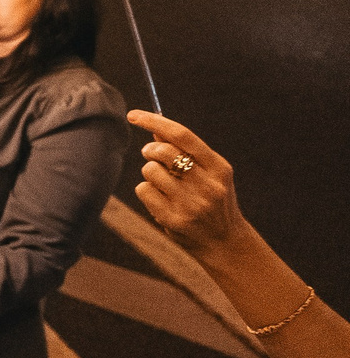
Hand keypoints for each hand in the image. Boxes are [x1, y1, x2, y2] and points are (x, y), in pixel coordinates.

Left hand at [127, 110, 243, 255]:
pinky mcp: (174, 218)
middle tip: (152, 155)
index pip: (183, 136)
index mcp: (219, 168)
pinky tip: (162, 201)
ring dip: (150, 173)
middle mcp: (208, 185)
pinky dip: (146, 191)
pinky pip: (143, 190)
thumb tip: (156, 129)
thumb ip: (186, 152)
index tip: (132, 114)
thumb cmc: (213, 201)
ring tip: (165, 185)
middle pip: (162, 151)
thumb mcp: (209, 174)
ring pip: (150, 170)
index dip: (155, 122)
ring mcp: (191, 203)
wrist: (225, 243)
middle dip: (150, 150)